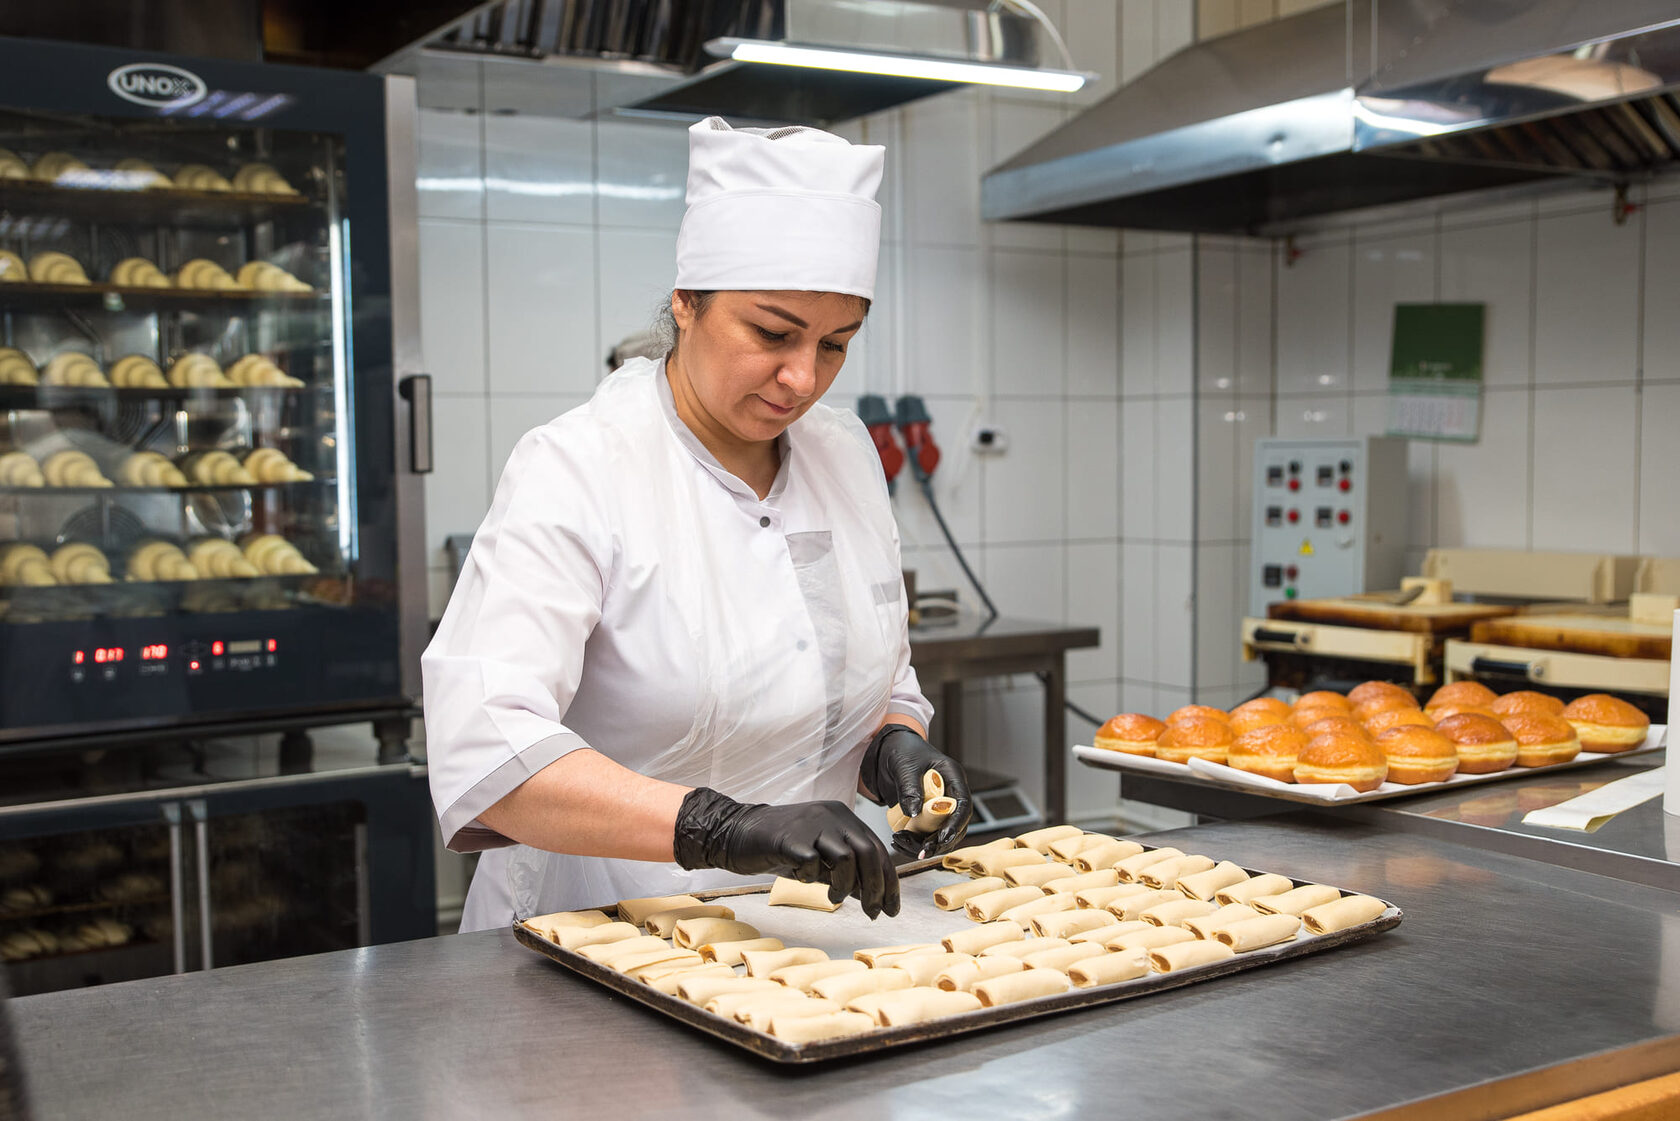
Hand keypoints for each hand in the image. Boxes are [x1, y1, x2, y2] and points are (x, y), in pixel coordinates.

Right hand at [672, 788, 899, 918]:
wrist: (736, 832)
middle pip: (868, 852)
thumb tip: (874, 897)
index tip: (891, 908)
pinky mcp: (790, 838)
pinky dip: (813, 877)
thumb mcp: (819, 858)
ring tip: (834, 898)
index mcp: (842, 816)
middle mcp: (831, 815)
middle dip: (877, 888)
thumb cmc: (781, 847)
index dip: (889, 881)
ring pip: (847, 857)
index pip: (877, 849)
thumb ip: (845, 872)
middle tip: (874, 913)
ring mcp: (811, 824)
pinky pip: (813, 862)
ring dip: (846, 885)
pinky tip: (805, 881)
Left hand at [861, 725, 971, 857]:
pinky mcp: (926, 816)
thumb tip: (914, 812)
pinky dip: (914, 843)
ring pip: (941, 835)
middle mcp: (950, 794)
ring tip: (900, 842)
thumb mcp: (904, 765)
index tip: (942, 837)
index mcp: (953, 777)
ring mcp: (938, 807)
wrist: (887, 751)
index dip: (956, 824)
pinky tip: (899, 842)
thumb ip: (910, 787)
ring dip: (924, 845)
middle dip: (939, 841)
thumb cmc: (901, 750)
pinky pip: (926, 836)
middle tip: (920, 850)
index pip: (963, 805)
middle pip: (956, 826)